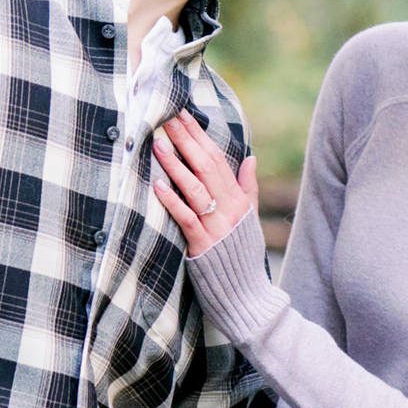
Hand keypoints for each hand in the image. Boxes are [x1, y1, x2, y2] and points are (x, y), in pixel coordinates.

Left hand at [148, 111, 259, 256]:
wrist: (246, 292)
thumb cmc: (242, 253)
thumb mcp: (249, 217)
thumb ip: (248, 187)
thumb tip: (250, 158)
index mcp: (238, 198)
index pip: (217, 159)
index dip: (199, 136)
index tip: (183, 115)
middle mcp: (229, 207)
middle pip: (205, 167)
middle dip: (186, 141)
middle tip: (167, 118)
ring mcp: (216, 225)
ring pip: (195, 188)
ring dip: (175, 165)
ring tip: (159, 145)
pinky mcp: (202, 243)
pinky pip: (186, 218)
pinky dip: (172, 200)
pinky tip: (157, 185)